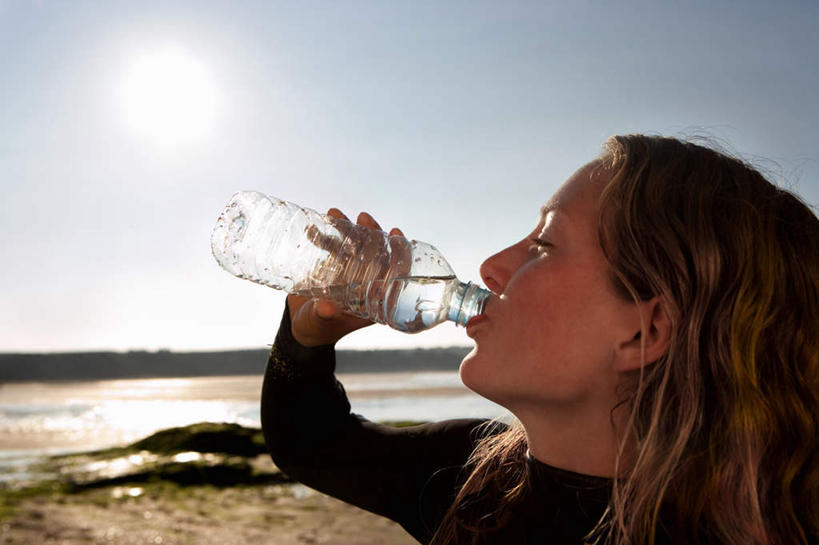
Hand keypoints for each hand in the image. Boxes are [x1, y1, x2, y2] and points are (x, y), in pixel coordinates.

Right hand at [288, 208, 403, 346]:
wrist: (298, 326)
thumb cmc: (316, 330)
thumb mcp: (321, 323)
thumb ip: (325, 315)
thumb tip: (326, 308)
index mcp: (373, 297)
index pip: (395, 272)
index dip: (398, 252)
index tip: (395, 233)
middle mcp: (365, 282)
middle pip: (375, 252)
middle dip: (371, 232)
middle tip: (363, 218)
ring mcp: (349, 272)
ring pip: (354, 245)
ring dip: (346, 228)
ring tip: (334, 214)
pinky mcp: (331, 266)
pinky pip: (332, 246)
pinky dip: (323, 236)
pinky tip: (312, 229)